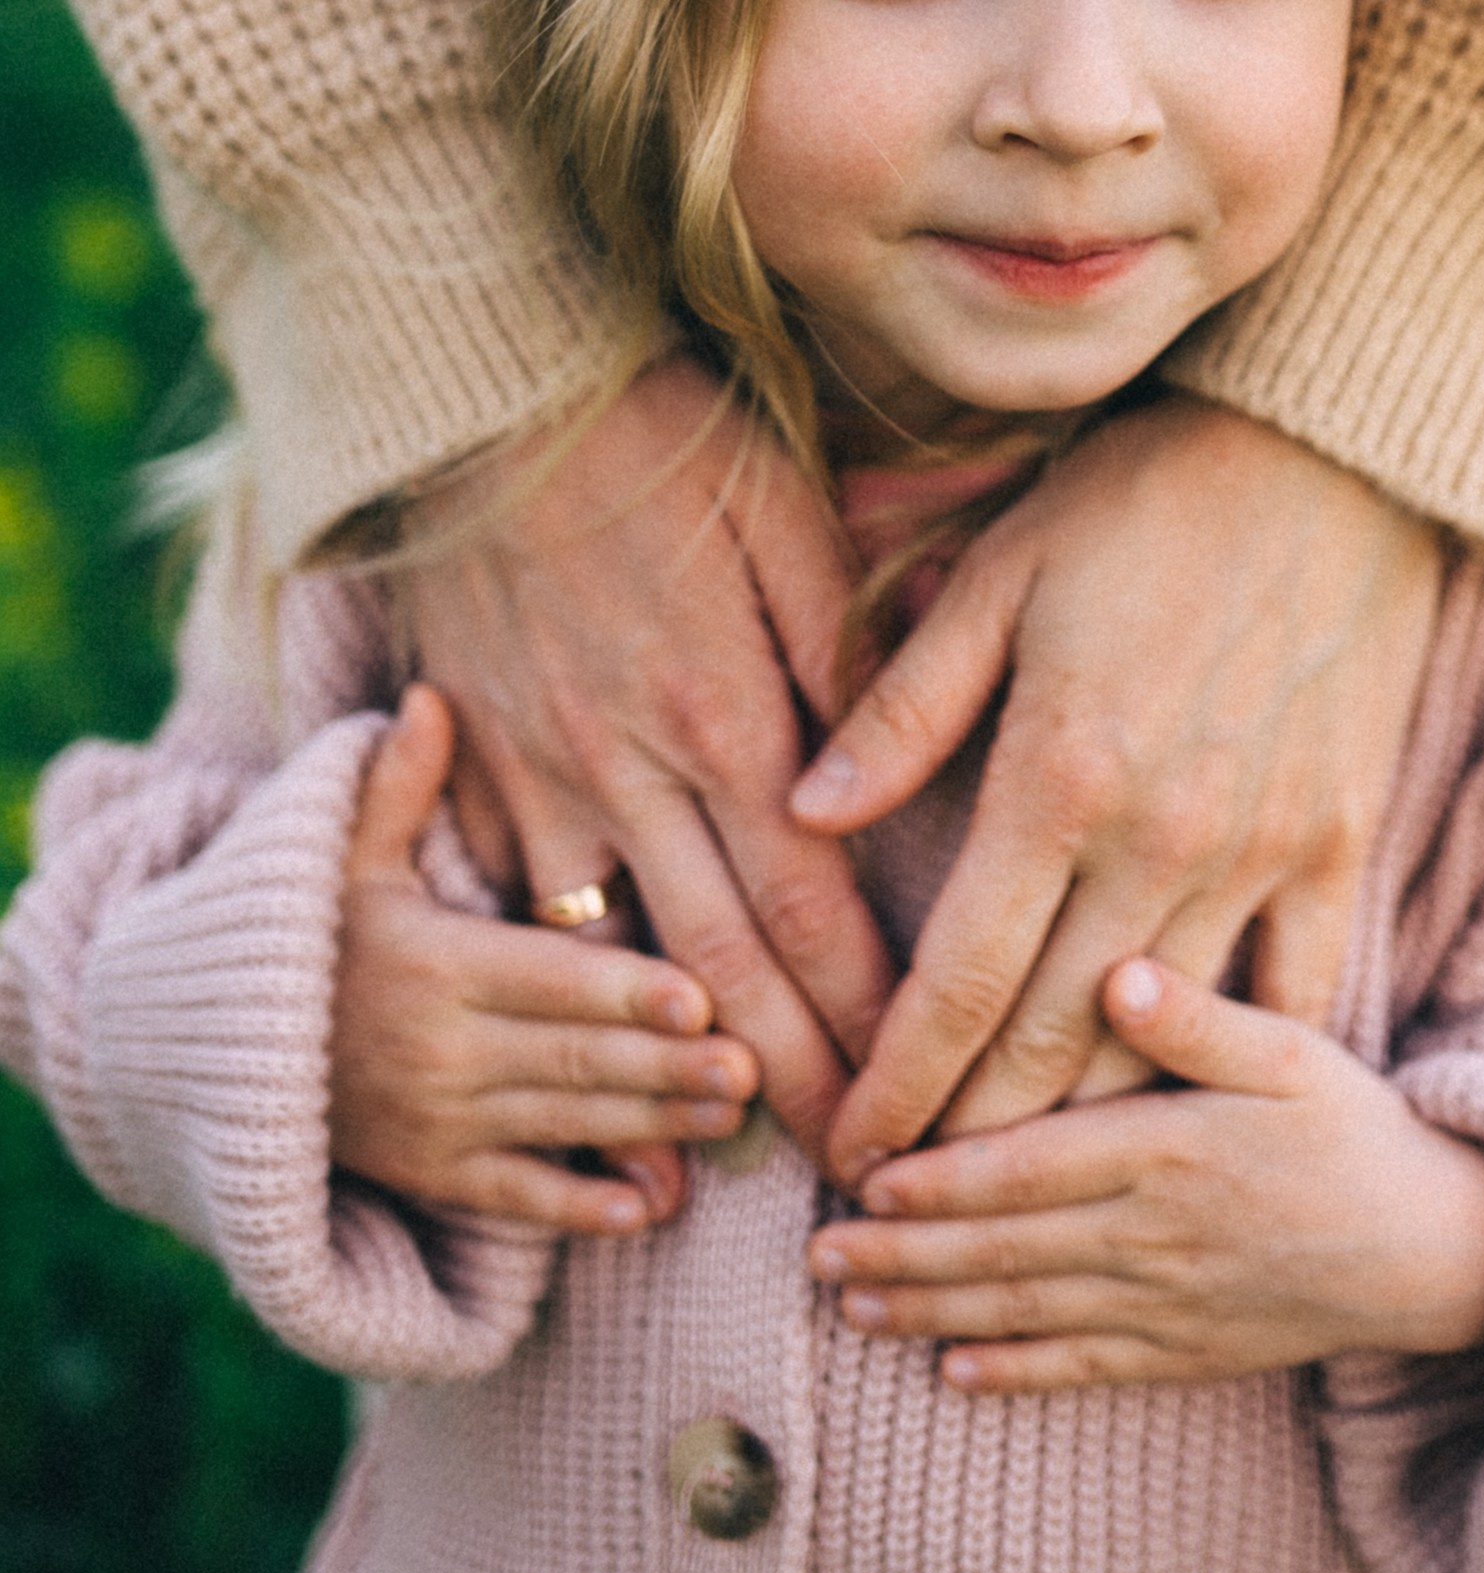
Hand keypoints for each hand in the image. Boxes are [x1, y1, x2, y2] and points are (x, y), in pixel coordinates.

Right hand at [329, 685, 760, 1233]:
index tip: (699, 996)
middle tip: (753, 1066)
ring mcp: (436, 1122)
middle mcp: (440, 1050)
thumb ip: (397, 786)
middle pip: (574, 1058)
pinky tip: (647, 1208)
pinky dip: (578, 1208)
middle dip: (666, 1066)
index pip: (547, 978)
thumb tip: (431, 697)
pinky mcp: (431, 1177)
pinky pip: (513, 1198)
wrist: (219, 1052)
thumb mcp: (345, 859)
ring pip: (563, 1126)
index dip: (623, 991)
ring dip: (653, 1127)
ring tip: (732, 1116)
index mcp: (435, 963)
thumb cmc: (312, 936)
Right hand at [399, 355, 895, 1154]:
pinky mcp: (480, 766)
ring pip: (616, 960)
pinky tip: (589, 1069)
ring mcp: (545, 777)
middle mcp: (635, 768)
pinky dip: (562, 1002)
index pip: (814, 903)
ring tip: (730, 1156)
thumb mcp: (787, 521)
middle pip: (724, 964)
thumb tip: (895, 773)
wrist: (484, 397)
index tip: (913, 1094)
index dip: (865, 1013)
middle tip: (850, 1175)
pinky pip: (522, 911)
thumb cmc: (666, 441)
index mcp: (730, 712)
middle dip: (791, 1080)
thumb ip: (848, 658)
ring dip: (669, 1068)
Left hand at [798, 398, 1440, 1180]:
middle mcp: (1161, 844)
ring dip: (1078, 1132)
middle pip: (1049, 1045)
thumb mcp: (996, 576)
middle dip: (969, 1140)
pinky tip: (1176, 1125)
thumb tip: (803, 812)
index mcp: (1060, 781)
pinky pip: (1291, 1001)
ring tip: (1009, 1192)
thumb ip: (902, 710)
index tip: (850, 1156)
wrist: (1334, 461)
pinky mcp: (1335, 848)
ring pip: (1157, 1046)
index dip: (899, 1085)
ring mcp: (1260, 856)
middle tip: (908, 1203)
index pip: (960, 983)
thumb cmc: (1144, 504)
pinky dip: (1230, 1073)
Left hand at [806, 958, 1483, 1391]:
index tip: (862, 1177)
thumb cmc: (1355, 1127)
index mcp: (1170, 1149)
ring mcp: (1170, 1304)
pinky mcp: (1189, 1352)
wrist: (1440, 1247)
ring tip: (852, 1310)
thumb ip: (1201, 1018)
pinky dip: (1016, 1375)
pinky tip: (952, 1376)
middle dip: (904, 1253)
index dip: (940, 1177)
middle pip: (1006, 1248)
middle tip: (816, 1252)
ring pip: (1028, 1313)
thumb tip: (1120, 973)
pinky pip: (1087, 1369)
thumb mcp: (1292, 1050)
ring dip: (934, 1314)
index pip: (1030, 1165)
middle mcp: (1157, 1236)